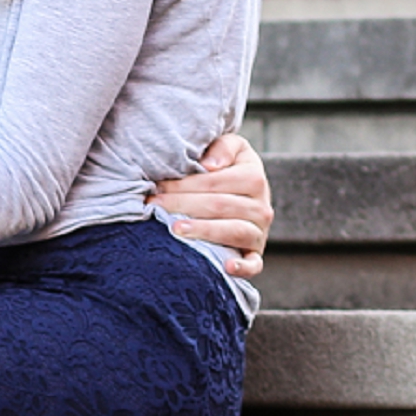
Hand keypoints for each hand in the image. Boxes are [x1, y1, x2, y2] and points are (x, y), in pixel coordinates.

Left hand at [150, 130, 272, 276]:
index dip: (184, 184)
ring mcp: (260, 233)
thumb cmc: (230, 168)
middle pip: (219, 206)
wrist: (248, 194)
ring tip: (175, 229)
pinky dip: (242, 268)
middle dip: (182, 205)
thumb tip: (209, 165)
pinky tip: (226, 267)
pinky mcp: (256, 254)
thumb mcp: (233, 148)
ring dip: (203, 230)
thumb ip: (223, 147)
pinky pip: (253, 265)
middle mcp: (262, 207)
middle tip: (154, 206)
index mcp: (255, 178)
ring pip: (232, 231)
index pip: (214, 182)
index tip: (157, 187)